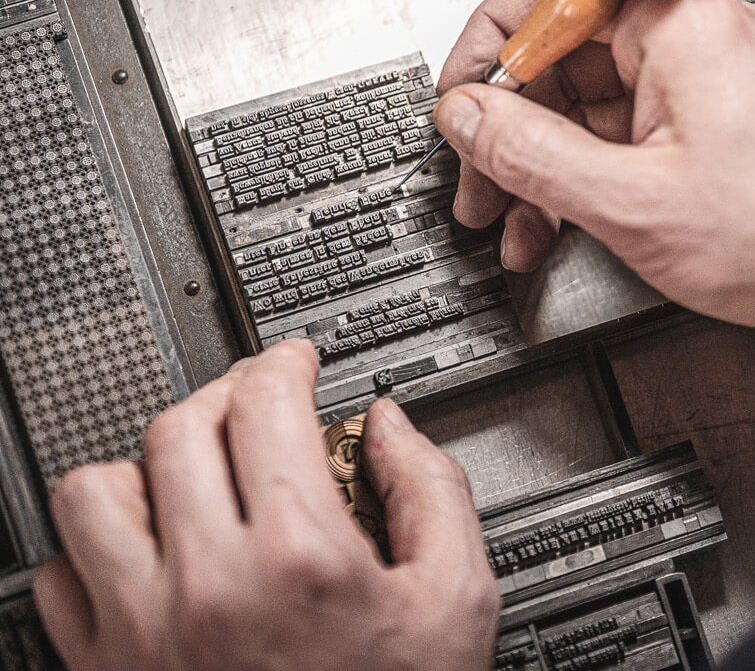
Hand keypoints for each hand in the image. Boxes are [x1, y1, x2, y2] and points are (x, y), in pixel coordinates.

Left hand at [32, 341, 498, 670]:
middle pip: (178, 428)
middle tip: (253, 405)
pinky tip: (147, 554)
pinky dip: (94, 550)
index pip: (265, 404)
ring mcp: (142, 631)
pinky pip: (57, 578)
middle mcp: (206, 584)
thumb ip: (434, 492)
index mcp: (298, 556)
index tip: (294, 364)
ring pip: (95, 492)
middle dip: (223, 396)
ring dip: (144, 466)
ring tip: (187, 474)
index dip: (283, 362)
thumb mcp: (459, 600)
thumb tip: (391, 427)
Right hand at [436, 0, 754, 387]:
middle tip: (478, 181)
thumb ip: (531, 154)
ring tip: (514, 221)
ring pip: (591, 94)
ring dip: (543, 159)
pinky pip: (627, 124)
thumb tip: (467, 116)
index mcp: (681, 24)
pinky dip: (588, 169)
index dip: (492, 44)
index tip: (463, 99)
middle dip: (511, 121)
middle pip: (566, 46)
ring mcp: (708, 74)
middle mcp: (697, 33)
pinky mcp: (714, 116)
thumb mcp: (631, 203)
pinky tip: (560, 220)